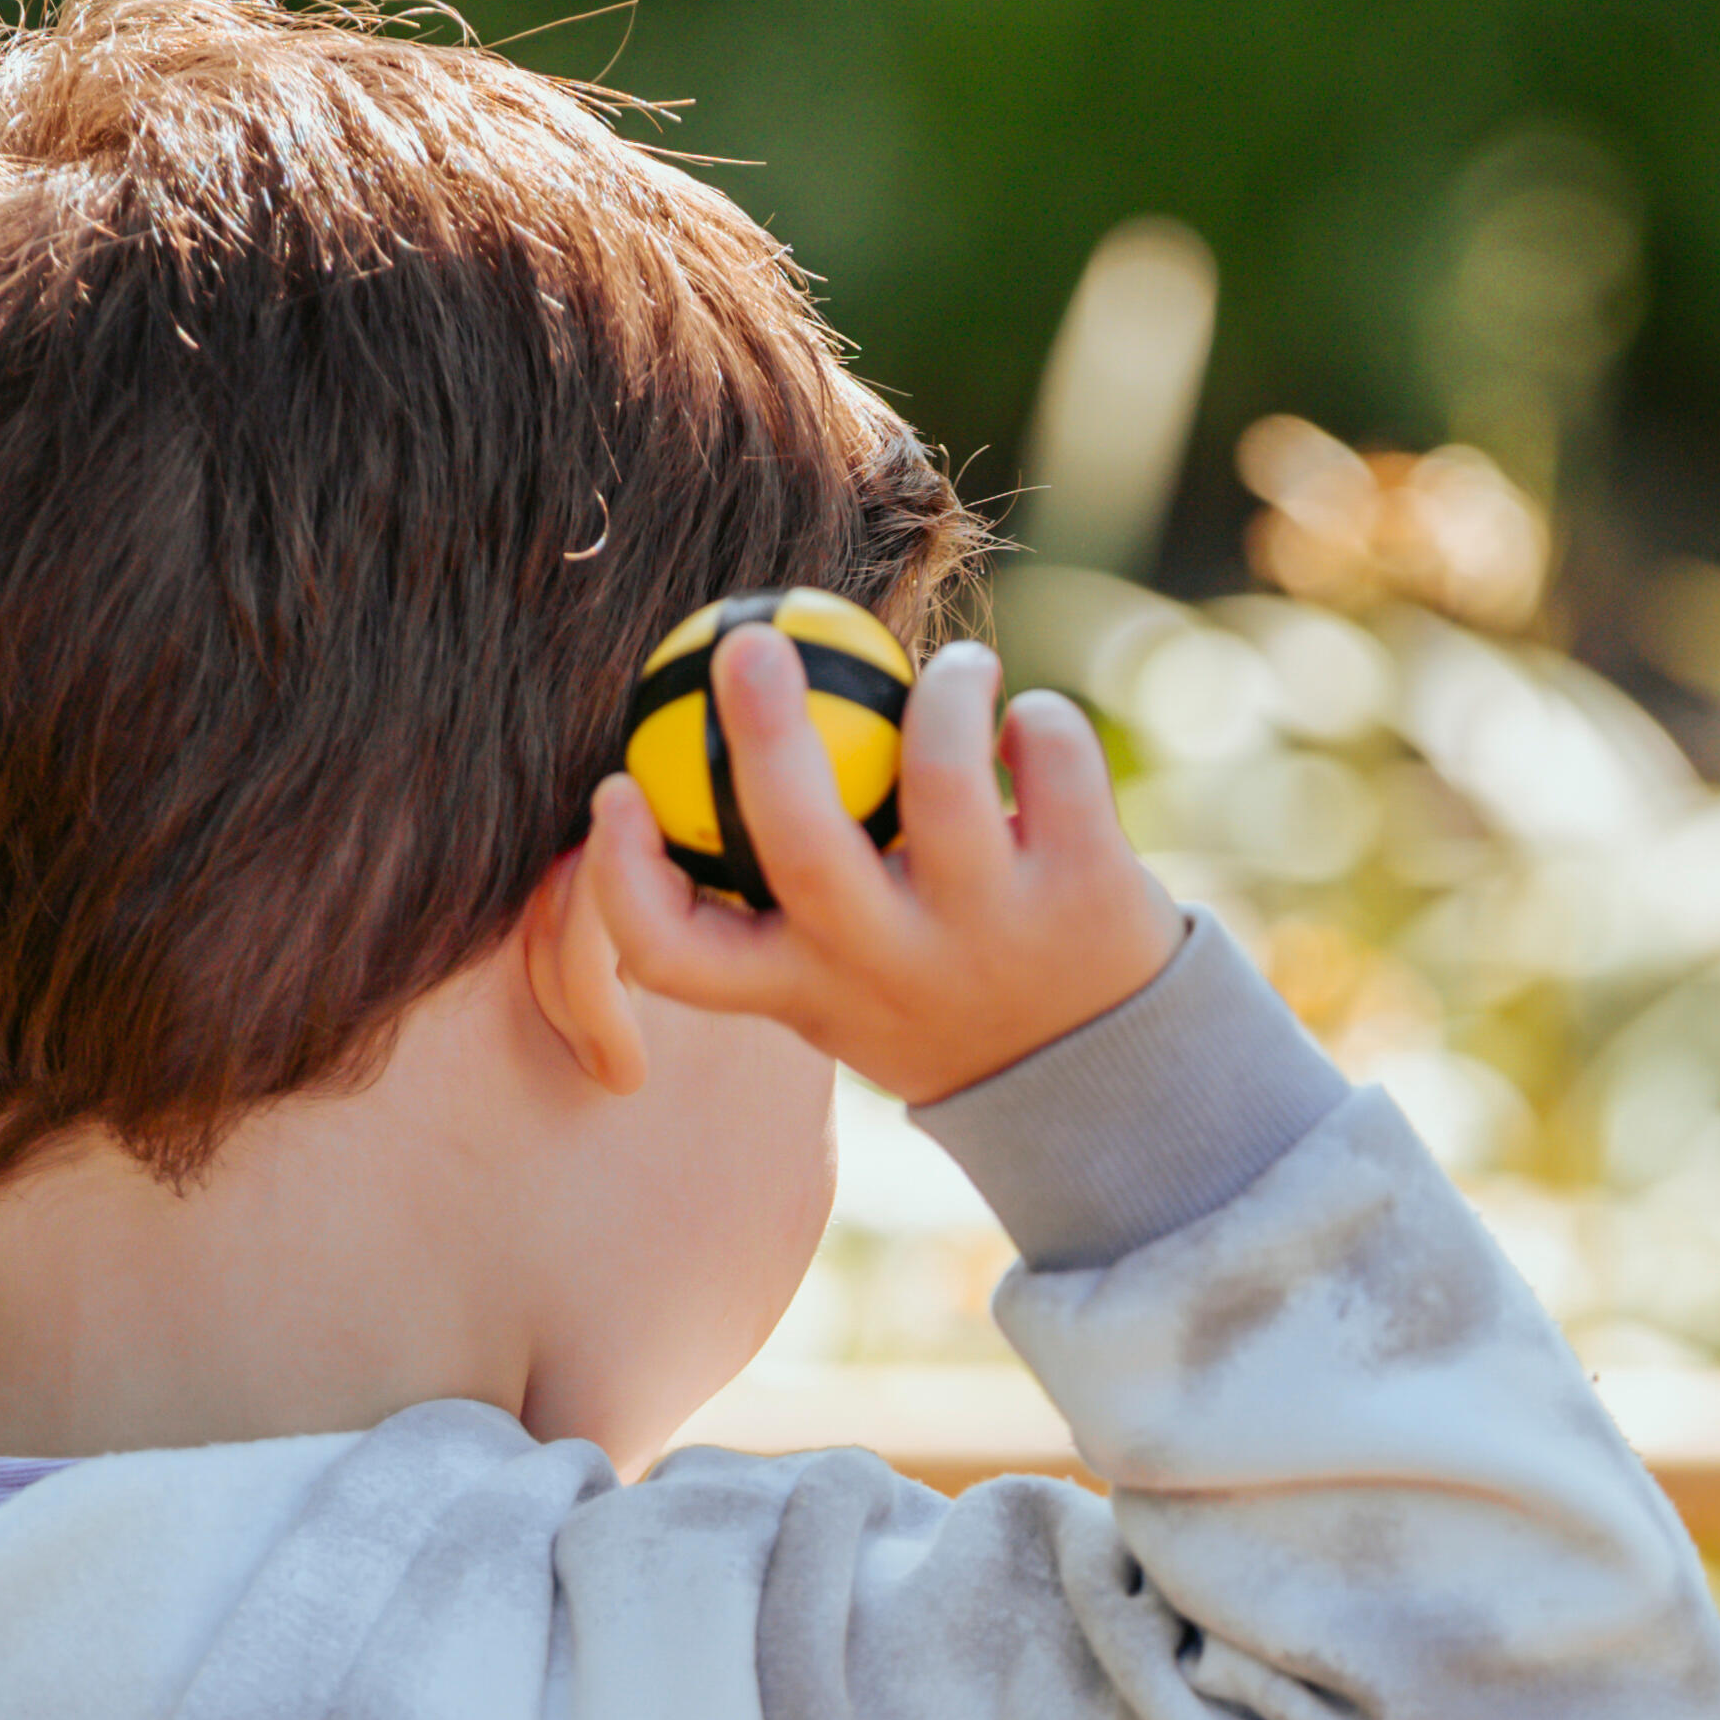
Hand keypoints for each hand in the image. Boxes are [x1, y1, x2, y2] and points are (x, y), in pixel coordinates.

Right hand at [584, 626, 1172, 1107]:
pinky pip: (1054, 756)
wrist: (1103, 1079)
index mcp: (808, 987)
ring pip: (943, 775)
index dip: (623, 877)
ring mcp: (992, 930)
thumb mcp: (840, 983)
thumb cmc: (934, 993)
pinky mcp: (1089, 888)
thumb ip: (768, 900)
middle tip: (749, 640)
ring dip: (945, 692)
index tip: (616, 788)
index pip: (679, 957)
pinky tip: (1027, 726)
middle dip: (763, 731)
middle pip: (800, 842)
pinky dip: (1040, 717)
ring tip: (958, 668)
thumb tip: (673, 758)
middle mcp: (889, 964)